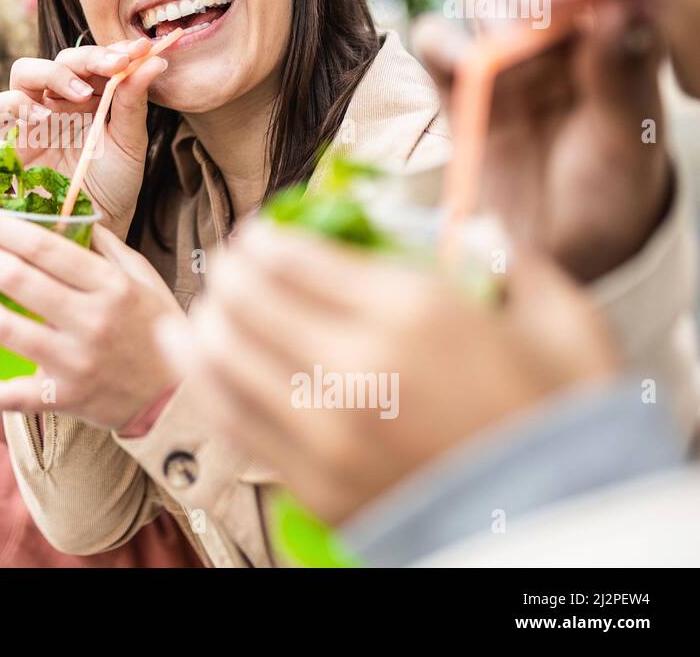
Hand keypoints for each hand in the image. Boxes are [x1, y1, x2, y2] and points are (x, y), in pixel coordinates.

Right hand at [0, 37, 163, 234]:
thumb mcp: (130, 143)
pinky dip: (16, 104)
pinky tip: (45, 117)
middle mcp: (56, 101)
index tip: (138, 50)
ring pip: (23, 72)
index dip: (112, 51)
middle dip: (86, 58)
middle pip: (58, 59)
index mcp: (88, 97)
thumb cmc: (112, 187)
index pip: (93, 60)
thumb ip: (134, 101)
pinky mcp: (5, 138)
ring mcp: (29, 117)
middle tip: (113, 66)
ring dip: (52, 74)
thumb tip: (154, 60)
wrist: (91, 228)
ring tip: (80, 94)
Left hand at [0, 202, 180, 429]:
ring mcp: (72, 363)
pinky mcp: (60, 399)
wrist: (179, 400)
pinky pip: (7, 398)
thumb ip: (108, 248)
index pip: (44, 247)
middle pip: (18, 279)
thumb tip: (71, 217)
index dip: (1, 226)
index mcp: (111, 287)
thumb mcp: (145, 280)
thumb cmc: (160, 331)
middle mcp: (90, 322)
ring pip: (4, 326)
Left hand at [166, 222, 617, 524]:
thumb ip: (503, 256)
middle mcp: (354, 365)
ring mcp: (325, 430)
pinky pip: (228, 416)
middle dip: (229, 272)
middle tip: (234, 267)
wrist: (562, 530)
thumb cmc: (562, 421)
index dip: (261, 238)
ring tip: (209, 306)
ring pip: (220, 353)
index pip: (287, 255)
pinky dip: (198, 375)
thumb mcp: (558, 319)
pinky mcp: (311, 482)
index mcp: (412, 311)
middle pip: (243, 297)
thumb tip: (463, 224)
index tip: (262, 237)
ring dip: (205, 318)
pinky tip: (191, 351)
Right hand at [415, 0, 669, 281]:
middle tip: (530, 30)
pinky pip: (433, 46)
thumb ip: (623, 73)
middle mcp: (552, 39)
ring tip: (490, 54)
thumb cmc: (613, 188)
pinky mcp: (456, 89)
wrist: (565, 246)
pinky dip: (437, 41)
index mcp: (605, 38)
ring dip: (480, 11)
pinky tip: (457, 65)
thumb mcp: (630, 139)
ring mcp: (502, 61)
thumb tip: (621, 6)